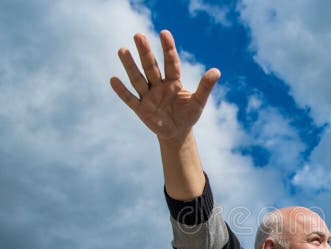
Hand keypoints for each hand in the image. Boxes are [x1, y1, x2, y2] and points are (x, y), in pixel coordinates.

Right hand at [110, 30, 219, 145]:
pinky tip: (113, 79)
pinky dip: (122, 91)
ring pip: (138, 79)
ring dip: (130, 66)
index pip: (171, 62)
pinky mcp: (141, 109)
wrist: (177, 133)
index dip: (168, 49)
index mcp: (173, 81)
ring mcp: (148, 96)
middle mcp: (158, 85)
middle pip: (151, 67)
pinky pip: (130, 99)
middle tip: (138, 35)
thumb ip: (205, 87)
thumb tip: (217, 71)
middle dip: (145, 52)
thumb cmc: (188, 115)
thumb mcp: (199, 102)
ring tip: (122, 50)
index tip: (164, 33)